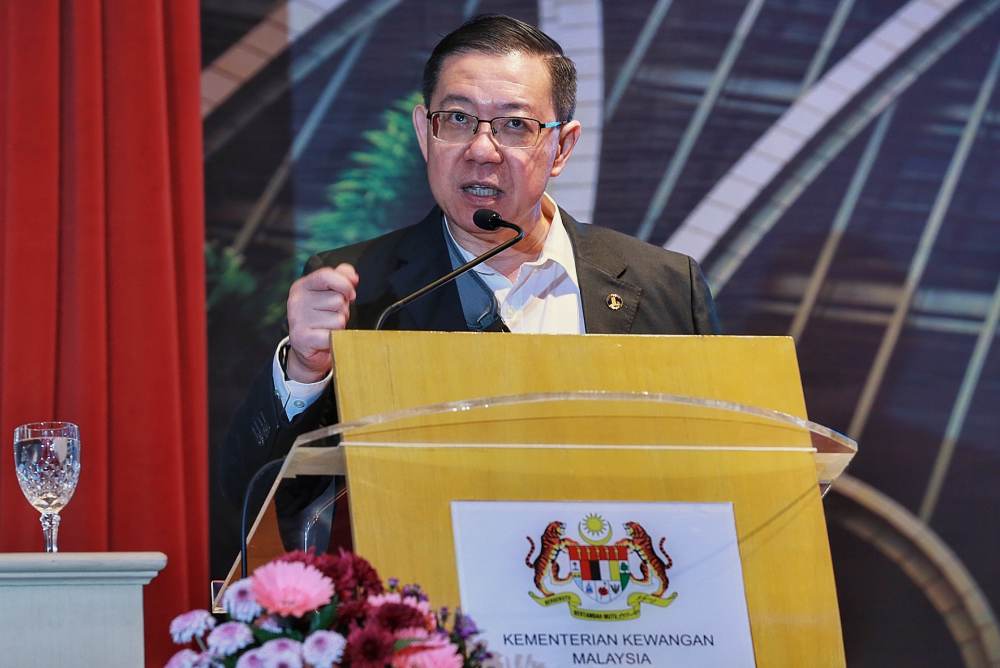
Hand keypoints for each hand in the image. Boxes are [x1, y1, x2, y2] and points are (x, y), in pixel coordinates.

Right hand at [285, 263, 358, 382]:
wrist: (308, 350)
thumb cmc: (322, 318)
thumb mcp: (330, 293)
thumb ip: (341, 277)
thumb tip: (352, 275)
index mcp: (301, 286)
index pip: (326, 275)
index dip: (344, 284)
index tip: (351, 294)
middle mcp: (296, 301)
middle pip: (337, 299)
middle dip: (342, 310)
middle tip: (331, 317)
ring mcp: (298, 320)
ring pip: (339, 319)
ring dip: (340, 326)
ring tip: (328, 328)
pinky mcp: (303, 338)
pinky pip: (334, 335)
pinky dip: (336, 339)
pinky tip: (326, 339)